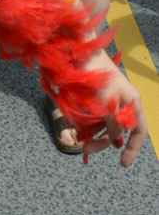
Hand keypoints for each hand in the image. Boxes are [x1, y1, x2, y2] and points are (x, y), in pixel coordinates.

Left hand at [80, 53, 145, 167]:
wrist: (79, 51)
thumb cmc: (96, 76)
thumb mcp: (107, 104)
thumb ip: (114, 124)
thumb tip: (117, 140)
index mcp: (132, 102)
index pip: (138, 131)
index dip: (133, 148)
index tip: (122, 163)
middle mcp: (122, 102)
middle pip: (117, 130)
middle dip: (102, 141)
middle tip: (85, 150)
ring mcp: (109, 98)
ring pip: (103, 124)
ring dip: (91, 134)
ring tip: (77, 139)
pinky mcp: (95, 95)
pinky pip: (93, 115)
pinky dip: (85, 123)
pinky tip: (75, 128)